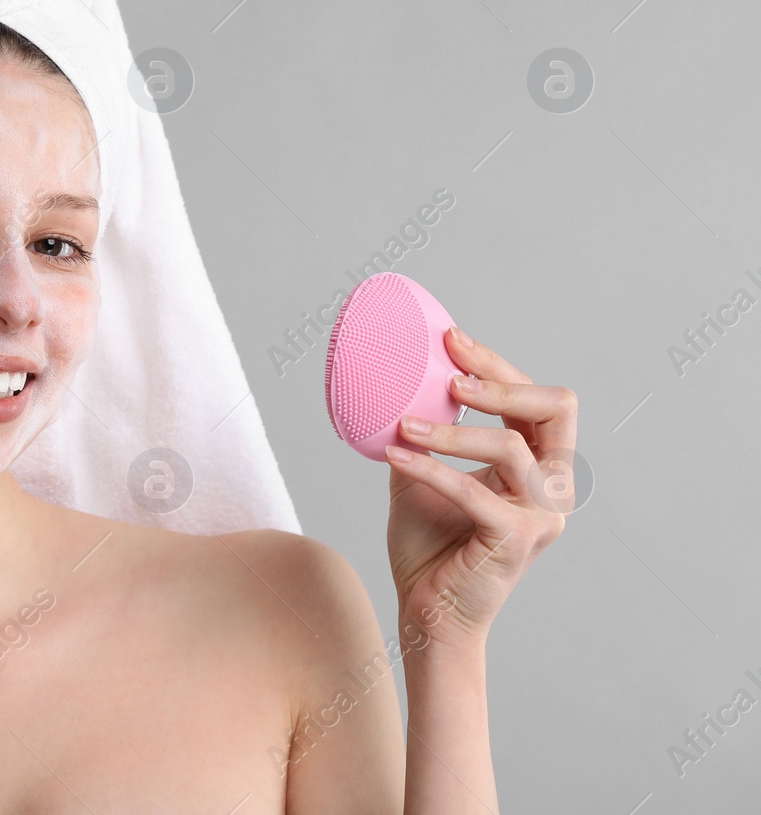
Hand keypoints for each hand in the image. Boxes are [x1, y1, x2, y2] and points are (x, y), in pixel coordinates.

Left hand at [382, 326, 575, 648]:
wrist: (428, 611)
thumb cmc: (429, 543)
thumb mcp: (424, 471)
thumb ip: (427, 432)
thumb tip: (396, 383)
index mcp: (537, 465)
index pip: (537, 399)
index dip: (498, 366)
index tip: (451, 340)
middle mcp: (552, 487)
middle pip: (556, 408)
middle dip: (503, 382)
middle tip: (451, 377)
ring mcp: (542, 515)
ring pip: (510, 447)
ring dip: (452, 432)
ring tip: (405, 425)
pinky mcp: (517, 540)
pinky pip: (475, 491)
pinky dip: (432, 469)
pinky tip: (395, 456)